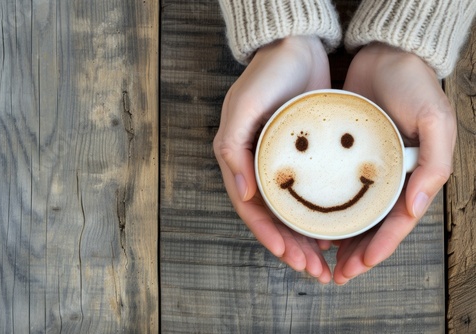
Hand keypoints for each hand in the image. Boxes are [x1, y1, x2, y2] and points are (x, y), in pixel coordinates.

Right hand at [213, 36, 332, 282]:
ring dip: (305, 238)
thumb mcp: (243, 107)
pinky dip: (317, 214)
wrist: (295, 47)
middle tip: (313, 270)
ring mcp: (281, 163)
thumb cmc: (266, 75)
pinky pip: (308, 193)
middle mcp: (258, 167)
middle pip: (273, 218)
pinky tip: (331, 228)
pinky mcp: (302, 157)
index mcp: (240, 160)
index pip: (253, 209)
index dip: (269, 236)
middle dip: (291, 247)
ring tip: (324, 261)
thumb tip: (243, 193)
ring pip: (292, 211)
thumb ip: (233, 148)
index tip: (290, 257)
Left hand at [333, 43, 455, 283]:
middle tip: (334, 274)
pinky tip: (309, 220)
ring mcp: (365, 168)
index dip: (378, 248)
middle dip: (355, 253)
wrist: (386, 55)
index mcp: (411, 176)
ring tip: (319, 257)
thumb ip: (434, 165)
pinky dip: (324, 207)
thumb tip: (415, 208)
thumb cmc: (415, 86)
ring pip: (351, 212)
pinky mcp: (344, 154)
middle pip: (371, 225)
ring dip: (338, 237)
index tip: (358, 268)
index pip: (395, 223)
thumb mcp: (435, 121)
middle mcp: (388, 177)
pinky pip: (333, 187)